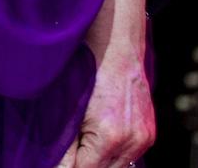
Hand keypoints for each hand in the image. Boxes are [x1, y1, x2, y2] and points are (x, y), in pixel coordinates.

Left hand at [59, 0, 154, 167]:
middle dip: (81, 165)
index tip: (49, 163)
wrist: (117, 42)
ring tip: (77, 150)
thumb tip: (53, 166)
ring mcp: (144, 137)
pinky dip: (110, 155)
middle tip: (62, 156)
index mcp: (111, 135)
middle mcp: (133, 141)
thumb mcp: (69, 105)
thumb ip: (63, 142)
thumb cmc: (89, 67)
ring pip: (117, 167)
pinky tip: (94, 144)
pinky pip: (128, 156)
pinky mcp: (148, 132)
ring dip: (96, 161)